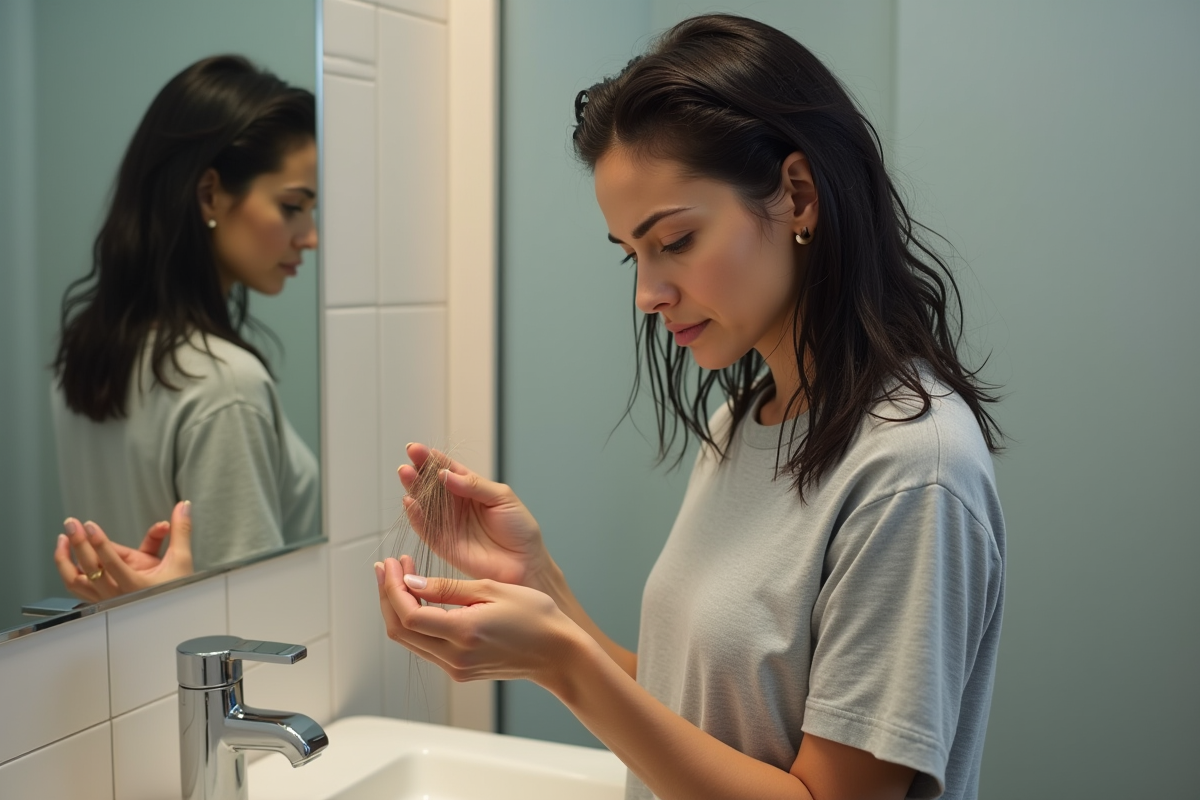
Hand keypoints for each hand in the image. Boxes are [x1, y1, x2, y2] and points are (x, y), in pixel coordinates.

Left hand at [54, 501, 194, 601]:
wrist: (171, 615)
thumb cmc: (175, 590)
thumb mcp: (181, 559)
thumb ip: (180, 531)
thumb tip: (182, 508)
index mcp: (136, 585)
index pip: (112, 562)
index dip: (100, 543)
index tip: (90, 526)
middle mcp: (117, 594)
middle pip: (90, 568)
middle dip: (79, 543)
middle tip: (72, 524)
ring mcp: (105, 599)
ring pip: (75, 581)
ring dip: (65, 559)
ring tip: (63, 539)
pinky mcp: (98, 599)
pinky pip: (76, 587)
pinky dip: (67, 571)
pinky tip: (65, 557)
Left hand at [376, 555, 580, 684]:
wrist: (557, 653)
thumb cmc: (536, 617)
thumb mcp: (492, 589)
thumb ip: (447, 588)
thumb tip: (411, 583)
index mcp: (464, 633)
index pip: (409, 615)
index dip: (392, 588)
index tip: (392, 564)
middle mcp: (455, 657)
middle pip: (400, 630)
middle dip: (387, 595)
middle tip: (387, 567)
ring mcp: (456, 668)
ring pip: (409, 640)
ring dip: (398, 608)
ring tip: (401, 577)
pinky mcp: (460, 670)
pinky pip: (425, 646)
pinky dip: (415, 621)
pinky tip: (419, 599)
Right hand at [399, 443, 548, 587]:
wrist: (525, 562)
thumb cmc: (519, 528)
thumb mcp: (502, 498)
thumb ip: (474, 485)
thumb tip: (445, 474)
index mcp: (470, 488)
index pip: (448, 469)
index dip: (433, 458)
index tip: (418, 449)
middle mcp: (456, 504)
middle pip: (431, 483)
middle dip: (419, 469)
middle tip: (409, 455)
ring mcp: (448, 523)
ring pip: (424, 503)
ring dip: (413, 488)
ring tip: (405, 473)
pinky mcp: (443, 544)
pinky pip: (425, 528)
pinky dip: (415, 515)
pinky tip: (410, 501)